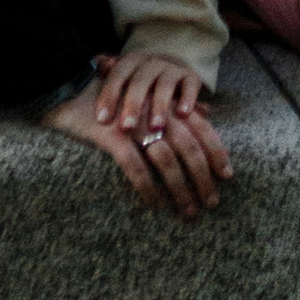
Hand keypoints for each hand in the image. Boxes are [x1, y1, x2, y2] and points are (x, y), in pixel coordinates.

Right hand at [42, 60, 228, 218]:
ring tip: (188, 211)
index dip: (217, 153)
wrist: (72, 88)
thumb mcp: (151, 96)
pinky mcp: (114, 137)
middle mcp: (157, 113)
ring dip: (180, 190)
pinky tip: (155, 206)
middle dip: (203, 179)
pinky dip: (148, 189)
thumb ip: (179, 105)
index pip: (201, 129)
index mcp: (168, 104)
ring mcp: (137, 125)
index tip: (227, 175)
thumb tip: (207, 111)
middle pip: (190, 149)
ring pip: (168, 162)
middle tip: (211, 202)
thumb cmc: (116, 95)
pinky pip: (136, 168)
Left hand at [96, 47, 214, 141]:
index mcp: (132, 61)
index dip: (109, 94)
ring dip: (160, 105)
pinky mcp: (191, 76)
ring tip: (156, 127)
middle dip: (133, 104)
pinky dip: (187, 98)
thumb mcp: (123, 79)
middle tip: (127, 127)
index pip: (118, 74)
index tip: (102, 120)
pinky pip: (190, 85)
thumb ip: (108, 75)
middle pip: (140, 80)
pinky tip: (183, 114)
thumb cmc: (139, 83)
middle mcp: (152, 61)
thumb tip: (98, 62)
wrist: (171, 71)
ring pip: (165, 84)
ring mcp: (172, 68)